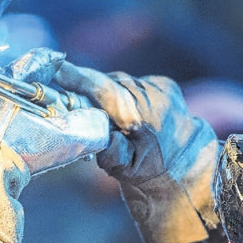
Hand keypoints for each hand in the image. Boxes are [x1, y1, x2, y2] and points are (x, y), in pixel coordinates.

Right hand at [53, 63, 221, 242]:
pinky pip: (135, 83)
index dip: (75, 76)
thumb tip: (92, 134)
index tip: (56, 69)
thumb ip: (108, 152)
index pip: (100, 87)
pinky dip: (127, 94)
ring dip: (110, 94)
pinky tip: (130, 113)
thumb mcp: (125, 170)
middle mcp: (148, 95)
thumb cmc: (152, 174)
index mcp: (137, 115)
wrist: (187, 169)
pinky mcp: (166, 85)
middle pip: (107, 83)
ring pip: (121, 82)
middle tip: (76, 106)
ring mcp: (159, 87)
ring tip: (109, 117)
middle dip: (89, 90)